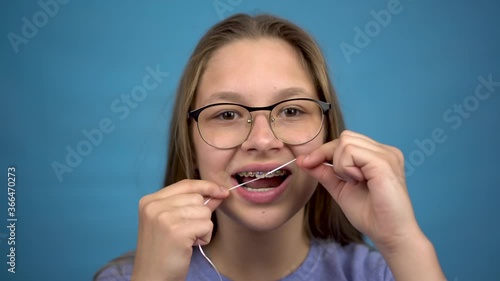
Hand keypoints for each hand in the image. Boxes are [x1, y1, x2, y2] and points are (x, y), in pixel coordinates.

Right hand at [131, 180, 228, 280]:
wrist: (152, 277)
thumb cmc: (164, 251)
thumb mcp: (173, 222)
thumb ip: (193, 205)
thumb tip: (217, 192)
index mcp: (150, 200)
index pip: (186, 184)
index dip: (206, 186)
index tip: (221, 191)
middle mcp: (154, 205)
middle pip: (197, 197)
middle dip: (200, 215)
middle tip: (186, 232)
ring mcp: (164, 217)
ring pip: (204, 211)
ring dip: (202, 228)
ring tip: (186, 240)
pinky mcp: (177, 231)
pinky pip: (207, 225)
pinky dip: (204, 237)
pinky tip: (190, 246)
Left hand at [296, 130, 420, 250]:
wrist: (388, 234)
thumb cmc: (369, 214)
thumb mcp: (340, 188)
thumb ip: (324, 172)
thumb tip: (303, 160)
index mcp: (377, 156)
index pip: (345, 141)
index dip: (323, 151)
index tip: (305, 162)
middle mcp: (385, 151)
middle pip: (344, 137)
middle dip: (330, 156)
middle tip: (342, 179)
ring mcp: (386, 154)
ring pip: (345, 142)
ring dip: (340, 165)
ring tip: (354, 182)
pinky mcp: (384, 162)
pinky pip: (351, 151)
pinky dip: (345, 167)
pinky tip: (357, 181)